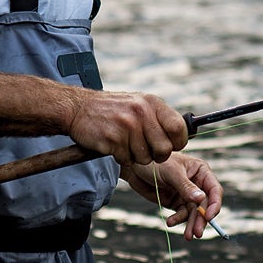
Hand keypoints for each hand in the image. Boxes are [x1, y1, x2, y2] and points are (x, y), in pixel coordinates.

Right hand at [67, 90, 187, 166]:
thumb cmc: (112, 110)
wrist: (78, 108)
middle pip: (164, 149)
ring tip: (125, 143)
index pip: (179, 128)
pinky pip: (127, 159)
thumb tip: (183, 134)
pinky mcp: (113, 139)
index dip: (177, 142)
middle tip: (144, 149)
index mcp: (152, 103)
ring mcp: (127, 125)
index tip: (170, 145)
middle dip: (156, 155)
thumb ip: (159, 118)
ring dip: (136, 157)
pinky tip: (114, 145)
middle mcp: (142, 112)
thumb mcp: (139, 104)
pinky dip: (121, 157)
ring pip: (146, 158)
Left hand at [123, 153, 222, 239]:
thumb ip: (186, 186)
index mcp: (201, 171)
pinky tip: (170, 222)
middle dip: (200, 219)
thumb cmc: (154, 162)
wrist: (134, 168)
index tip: (208, 217)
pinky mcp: (176, 203)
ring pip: (194, 213)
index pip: (214, 190)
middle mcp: (197, 184)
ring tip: (187, 236)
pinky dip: (177, 220)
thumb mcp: (171, 172)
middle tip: (197, 233)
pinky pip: (181, 214)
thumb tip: (201, 199)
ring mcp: (187, 195)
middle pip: (204, 205)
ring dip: (190, 224)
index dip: (214, 204)